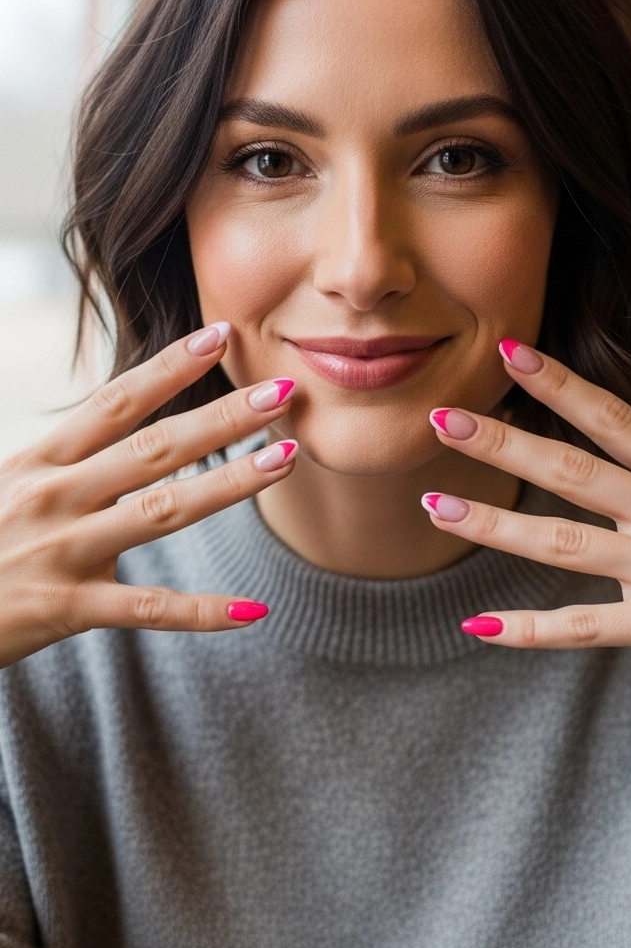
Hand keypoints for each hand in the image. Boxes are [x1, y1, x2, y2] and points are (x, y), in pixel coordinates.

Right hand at [0, 323, 297, 668]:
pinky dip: (202, 612)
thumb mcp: (7, 485)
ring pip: (162, 511)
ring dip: (229, 484)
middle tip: (282, 390)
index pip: (116, 402)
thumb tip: (122, 429)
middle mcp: (53, 496)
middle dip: (222, 416)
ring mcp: (61, 551)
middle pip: (153, 447)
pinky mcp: (63, 608)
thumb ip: (65, 462)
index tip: (220, 335)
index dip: (170, 366)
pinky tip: (253, 611)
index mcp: (40, 461)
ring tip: (286, 459)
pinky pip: (146, 608)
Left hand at [423, 340, 630, 700]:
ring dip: (495, 525)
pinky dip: (530, 630)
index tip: (510, 353)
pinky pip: (585, 626)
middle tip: (443, 418)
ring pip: (565, 543)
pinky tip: (479, 624)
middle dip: (504, 442)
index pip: (616, 420)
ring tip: (438, 507)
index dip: (561, 385)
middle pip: (575, 470)